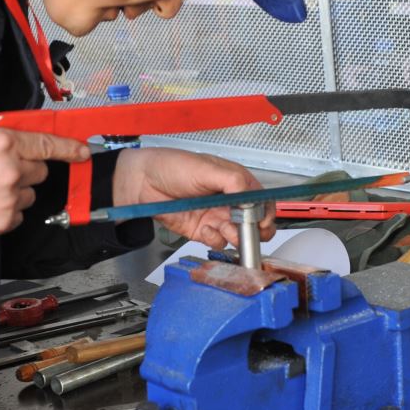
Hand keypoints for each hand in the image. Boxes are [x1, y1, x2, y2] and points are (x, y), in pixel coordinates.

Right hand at [0, 120, 88, 241]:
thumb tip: (13, 140)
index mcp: (4, 143)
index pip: (48, 144)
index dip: (69, 148)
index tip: (82, 152)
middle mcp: (11, 170)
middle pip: (40, 173)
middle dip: (25, 171)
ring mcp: (8, 198)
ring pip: (29, 196)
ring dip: (14, 194)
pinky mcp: (1, 222)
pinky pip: (18, 217)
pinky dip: (5, 213)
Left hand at [111, 148, 275, 249]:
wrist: (142, 182)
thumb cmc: (171, 166)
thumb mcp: (205, 168)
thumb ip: (231, 181)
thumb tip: (250, 195)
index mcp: (234, 181)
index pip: (261, 198)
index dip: (266, 211)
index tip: (263, 219)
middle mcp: (228, 200)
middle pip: (254, 221)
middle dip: (255, 228)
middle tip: (247, 229)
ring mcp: (216, 216)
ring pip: (238, 235)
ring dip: (235, 235)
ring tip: (226, 229)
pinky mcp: (203, 231)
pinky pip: (218, 242)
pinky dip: (216, 240)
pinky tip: (207, 230)